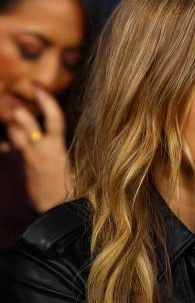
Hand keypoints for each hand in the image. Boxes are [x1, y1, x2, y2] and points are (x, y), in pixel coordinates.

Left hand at [4, 87, 71, 211]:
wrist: (54, 212)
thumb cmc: (72, 193)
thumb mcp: (80, 170)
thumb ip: (75, 152)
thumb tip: (79, 141)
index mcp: (57, 148)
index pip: (53, 118)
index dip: (46, 101)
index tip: (38, 89)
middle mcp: (38, 150)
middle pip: (23, 121)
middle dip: (19, 110)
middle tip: (17, 102)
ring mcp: (24, 159)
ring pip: (11, 133)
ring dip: (12, 126)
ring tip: (14, 120)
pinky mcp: (16, 169)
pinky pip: (5, 150)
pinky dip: (6, 144)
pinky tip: (8, 143)